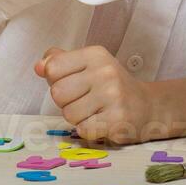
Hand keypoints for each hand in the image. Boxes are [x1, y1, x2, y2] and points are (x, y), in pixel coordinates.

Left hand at [34, 45, 153, 143]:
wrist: (147, 106)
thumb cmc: (110, 85)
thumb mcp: (88, 65)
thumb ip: (60, 62)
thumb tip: (38, 66)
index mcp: (95, 54)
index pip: (52, 68)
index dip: (56, 80)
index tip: (73, 82)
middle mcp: (105, 71)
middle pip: (57, 93)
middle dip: (66, 101)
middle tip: (85, 100)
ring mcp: (113, 96)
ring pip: (68, 114)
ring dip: (77, 118)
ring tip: (95, 111)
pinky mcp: (117, 120)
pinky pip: (82, 130)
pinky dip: (88, 129)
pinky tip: (102, 121)